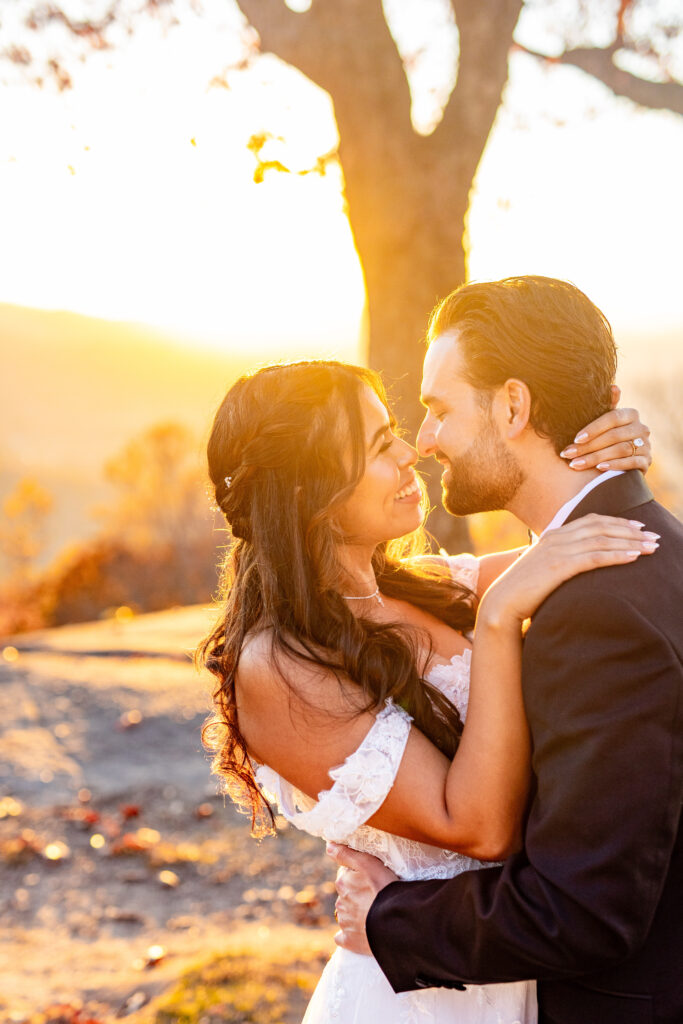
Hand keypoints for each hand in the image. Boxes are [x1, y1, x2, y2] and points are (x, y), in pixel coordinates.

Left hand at [327, 842, 397, 956]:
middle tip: (374, 896)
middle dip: (356, 896)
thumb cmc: (383, 888)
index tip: (369, 880)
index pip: (345, 877)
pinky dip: (348, 935)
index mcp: (343, 884)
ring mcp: (344, 923)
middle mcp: (340, 903)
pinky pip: (343, 938)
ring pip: (345, 915)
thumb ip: (345, 854)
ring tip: (373, 913)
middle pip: (346, 896)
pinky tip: (358, 933)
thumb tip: (328, 845)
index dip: (357, 877)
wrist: (393, 921)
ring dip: (355, 914)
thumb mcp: (367, 863)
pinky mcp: (350, 941)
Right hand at [480, 514, 658, 626]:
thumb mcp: (544, 569)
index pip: (592, 521)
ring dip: (630, 543)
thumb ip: (561, 560)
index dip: (618, 523)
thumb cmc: (524, 591)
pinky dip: (616, 555)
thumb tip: (581, 563)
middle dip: (630, 531)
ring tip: (651, 548)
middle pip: (601, 527)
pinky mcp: (559, 567)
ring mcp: (557, 550)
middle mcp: (557, 538)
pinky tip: (633, 557)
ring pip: (602, 540)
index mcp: (553, 535)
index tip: (639, 528)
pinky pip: (594, 557)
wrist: (503, 603)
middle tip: (654, 537)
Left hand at [560, 391, 651, 473]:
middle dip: (588, 447)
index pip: (612, 418)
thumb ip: (607, 406)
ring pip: (620, 450)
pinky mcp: (647, 461)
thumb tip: (613, 387)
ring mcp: (646, 445)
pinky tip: (599, 469)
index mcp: (631, 414)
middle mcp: (641, 428)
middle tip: (569, 454)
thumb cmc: (608, 437)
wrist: (623, 461)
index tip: (575, 439)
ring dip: (596, 458)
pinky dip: (614, 465)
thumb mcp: (605, 422)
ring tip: (576, 464)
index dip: (593, 428)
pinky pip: (631, 463)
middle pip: (614, 436)